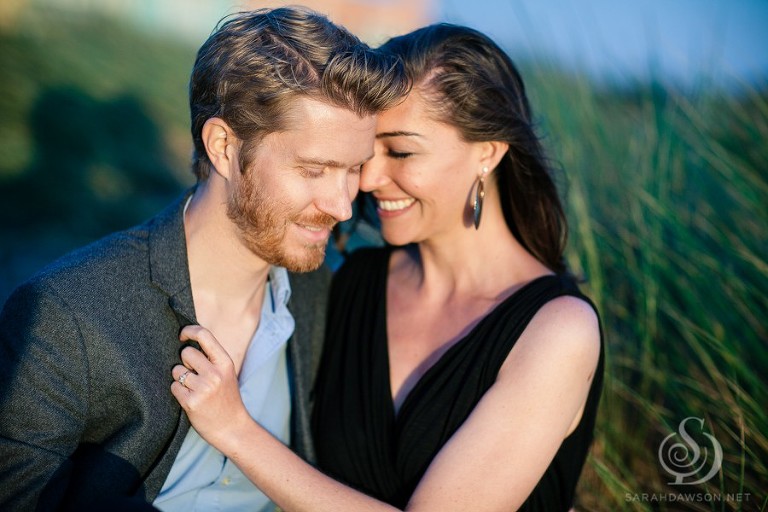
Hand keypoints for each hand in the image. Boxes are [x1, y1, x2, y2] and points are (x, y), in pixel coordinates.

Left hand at [170, 325, 250, 452]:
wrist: (232, 428)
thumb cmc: (227, 399)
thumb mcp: (226, 374)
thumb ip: (212, 359)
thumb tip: (187, 341)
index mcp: (225, 363)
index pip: (204, 335)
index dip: (189, 331)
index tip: (182, 335)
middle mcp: (215, 374)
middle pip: (186, 353)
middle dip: (184, 361)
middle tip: (193, 373)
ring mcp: (203, 388)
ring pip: (176, 370)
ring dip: (180, 378)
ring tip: (193, 388)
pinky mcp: (191, 402)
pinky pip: (174, 386)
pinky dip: (178, 391)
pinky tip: (189, 398)